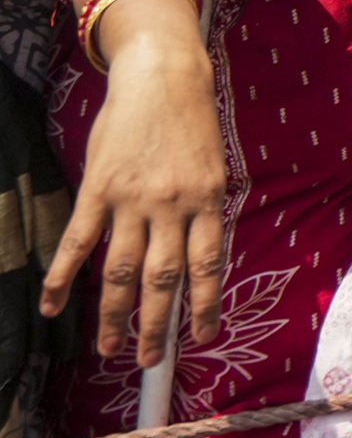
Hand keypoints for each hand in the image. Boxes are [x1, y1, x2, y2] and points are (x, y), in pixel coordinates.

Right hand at [42, 18, 225, 361]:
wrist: (162, 76)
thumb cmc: (190, 121)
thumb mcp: (212, 165)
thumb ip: (203, 209)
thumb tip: (198, 256)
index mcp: (208, 199)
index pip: (207, 265)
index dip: (204, 305)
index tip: (202, 337)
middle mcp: (173, 205)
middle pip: (162, 278)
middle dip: (155, 325)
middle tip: (147, 361)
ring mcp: (133, 199)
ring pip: (121, 271)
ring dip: (114, 314)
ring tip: (110, 348)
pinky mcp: (99, 190)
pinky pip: (78, 243)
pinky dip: (63, 277)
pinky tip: (54, 305)